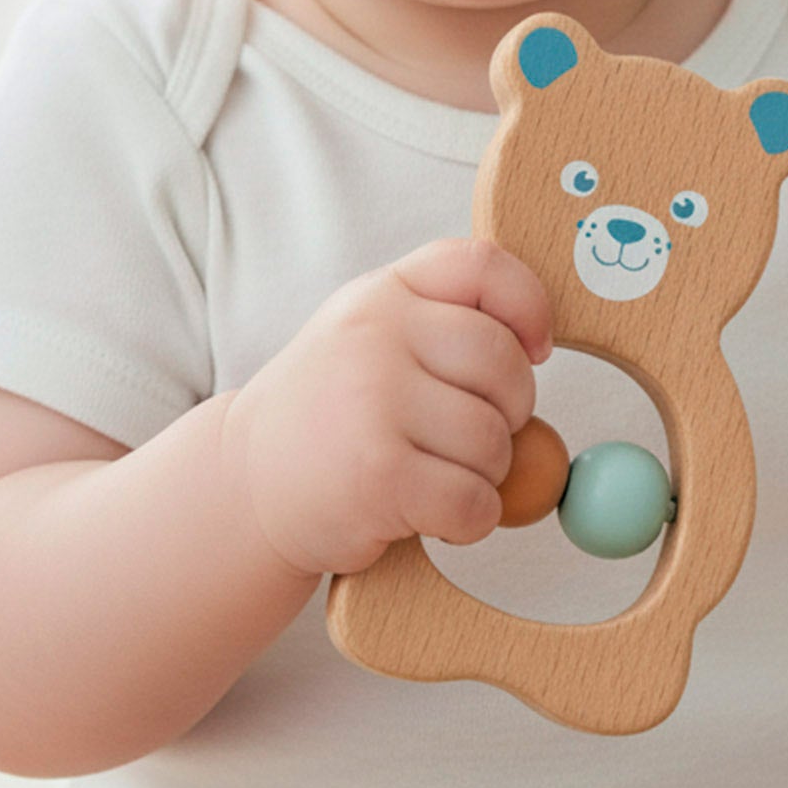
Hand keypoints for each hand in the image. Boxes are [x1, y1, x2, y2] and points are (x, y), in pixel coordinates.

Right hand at [225, 238, 550, 578]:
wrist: (245, 483)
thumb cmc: (330, 413)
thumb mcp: (369, 336)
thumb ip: (445, 322)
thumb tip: (542, 351)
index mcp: (383, 294)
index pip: (483, 266)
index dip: (530, 306)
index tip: (536, 348)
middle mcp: (376, 334)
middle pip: (504, 365)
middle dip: (511, 412)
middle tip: (471, 436)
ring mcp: (375, 402)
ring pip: (495, 442)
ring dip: (485, 476)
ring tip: (433, 476)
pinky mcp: (379, 475)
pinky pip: (474, 502)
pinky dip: (468, 521)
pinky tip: (427, 514)